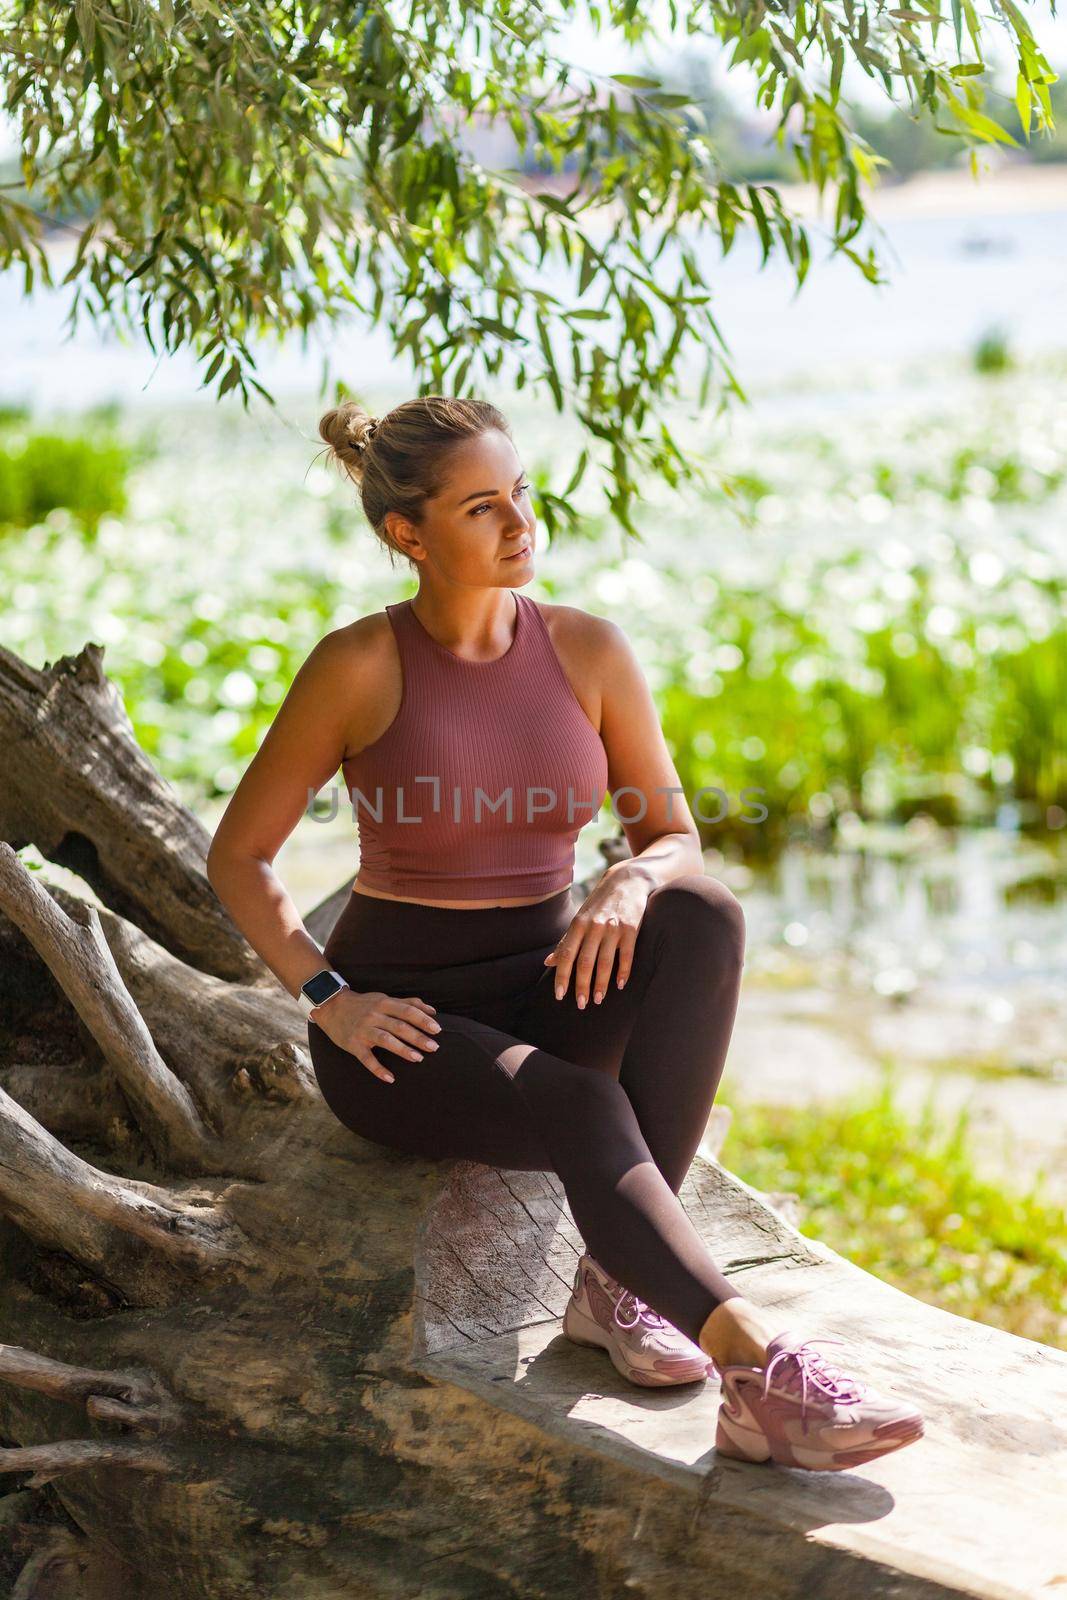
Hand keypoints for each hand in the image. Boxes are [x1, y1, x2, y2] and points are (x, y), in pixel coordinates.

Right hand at [309, 988, 441, 1084]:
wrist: (331, 1007)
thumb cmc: (364, 1004)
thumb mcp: (384, 999)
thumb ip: (408, 1003)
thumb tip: (433, 1010)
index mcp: (384, 1004)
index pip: (407, 1011)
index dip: (423, 1020)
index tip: (437, 1029)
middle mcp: (374, 1016)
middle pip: (399, 1026)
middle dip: (418, 1037)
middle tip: (434, 1047)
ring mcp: (363, 1031)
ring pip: (386, 1040)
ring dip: (403, 1050)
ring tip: (418, 1058)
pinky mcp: (353, 1045)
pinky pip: (366, 1059)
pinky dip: (378, 1069)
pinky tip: (390, 1078)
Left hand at [542, 867, 652, 1008]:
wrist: (628, 880)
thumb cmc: (600, 903)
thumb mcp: (580, 918)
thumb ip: (566, 941)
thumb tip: (548, 962)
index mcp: (578, 924)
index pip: (566, 955)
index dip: (562, 976)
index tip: (559, 995)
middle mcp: (594, 926)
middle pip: (585, 962)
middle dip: (581, 985)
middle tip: (581, 1004)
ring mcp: (613, 927)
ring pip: (605, 961)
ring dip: (601, 983)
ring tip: (597, 1000)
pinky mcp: (631, 928)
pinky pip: (626, 955)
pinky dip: (623, 971)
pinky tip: (620, 985)